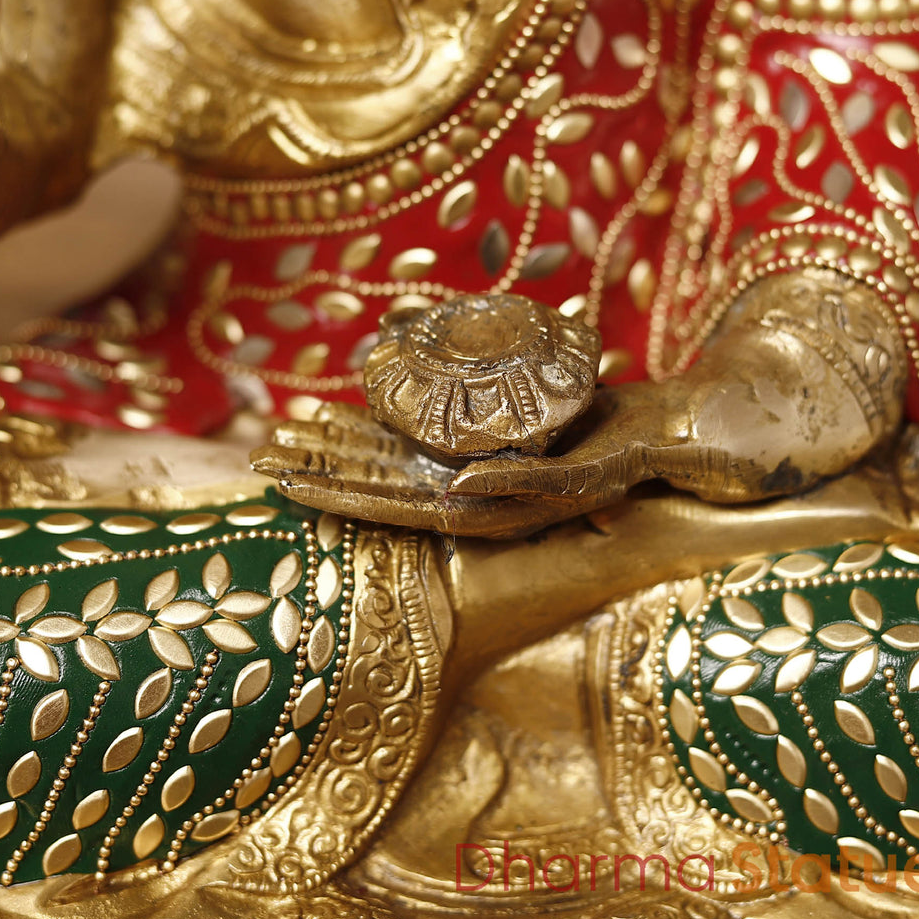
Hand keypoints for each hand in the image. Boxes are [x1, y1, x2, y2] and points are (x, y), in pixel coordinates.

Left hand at [250, 387, 667, 538]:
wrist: (658, 434)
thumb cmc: (627, 458)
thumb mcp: (585, 476)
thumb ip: (525, 485)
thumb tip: (460, 486)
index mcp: (485, 510)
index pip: (393, 507)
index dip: (336, 494)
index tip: (283, 481)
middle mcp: (469, 492)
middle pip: (379, 483)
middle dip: (322, 468)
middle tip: (260, 452)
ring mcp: (473, 466)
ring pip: (393, 457)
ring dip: (342, 445)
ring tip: (289, 426)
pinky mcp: (484, 439)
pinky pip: (419, 433)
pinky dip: (381, 423)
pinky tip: (352, 409)